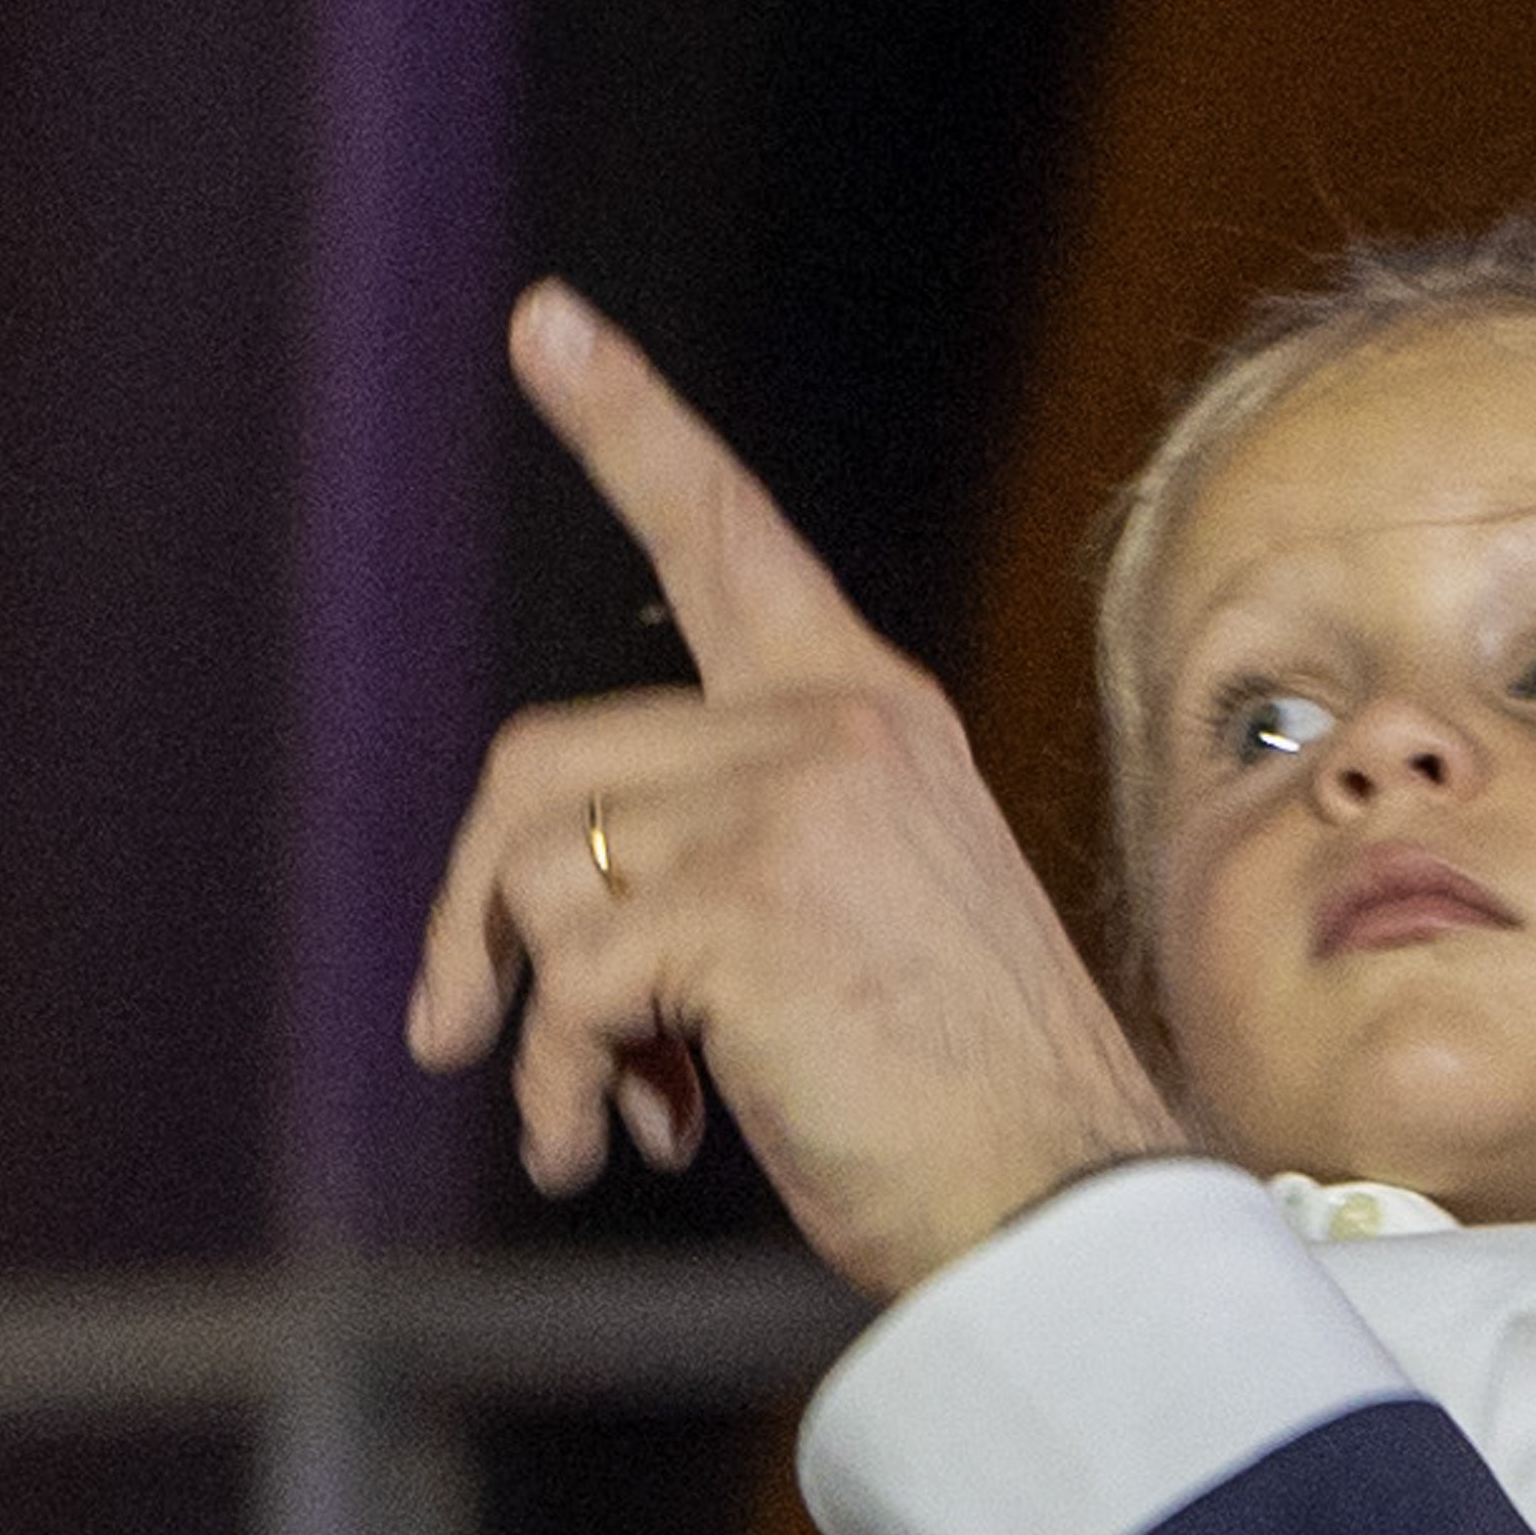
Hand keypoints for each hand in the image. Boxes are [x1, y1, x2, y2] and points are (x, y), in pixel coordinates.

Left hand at [404, 285, 1180, 1296]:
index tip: (544, 325)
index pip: (728, 538)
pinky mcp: (747, 907)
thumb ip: (726, 870)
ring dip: (535, 1030)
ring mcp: (793, 806)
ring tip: (602, 1119)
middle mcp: (833, 729)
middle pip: (541, 764)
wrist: (1069, 1209)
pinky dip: (558, 1085)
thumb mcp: (857, 933)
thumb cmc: (969, 1111)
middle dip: (474, 911)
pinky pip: (565, 984)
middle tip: (467, 1030)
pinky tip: (613, 1147)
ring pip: (537, 882)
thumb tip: (529, 937)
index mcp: (870, 716)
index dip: (626, 425)